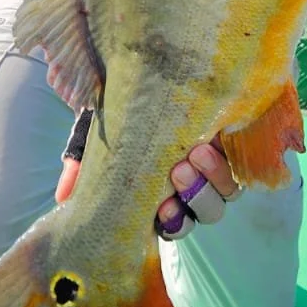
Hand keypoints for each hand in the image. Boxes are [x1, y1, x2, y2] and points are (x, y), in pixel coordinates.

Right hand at [55, 112, 240, 237]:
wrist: (148, 80)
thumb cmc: (120, 112)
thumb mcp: (94, 136)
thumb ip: (80, 166)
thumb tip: (64, 197)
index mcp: (159, 197)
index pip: (172, 226)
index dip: (172, 221)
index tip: (161, 205)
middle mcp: (192, 189)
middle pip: (204, 214)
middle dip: (194, 195)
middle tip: (179, 169)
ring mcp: (215, 170)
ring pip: (226, 196)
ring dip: (213, 179)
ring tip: (197, 151)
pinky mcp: (233, 147)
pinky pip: (242, 168)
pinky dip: (230, 160)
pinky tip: (214, 140)